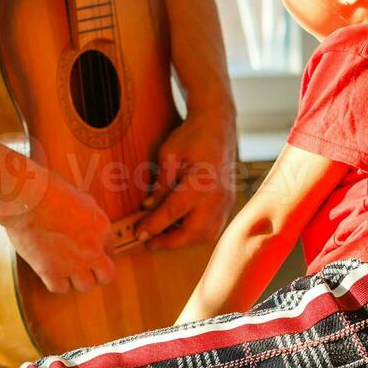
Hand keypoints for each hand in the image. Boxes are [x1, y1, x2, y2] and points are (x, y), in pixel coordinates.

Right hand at [4, 170, 116, 294]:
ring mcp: (73, 264)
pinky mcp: (51, 272)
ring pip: (86, 286)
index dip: (99, 249)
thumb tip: (85, 217)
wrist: (27, 200)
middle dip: (98, 272)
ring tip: (66, 268)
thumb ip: (87, 212)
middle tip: (85, 266)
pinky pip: (60, 288)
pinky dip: (55, 281)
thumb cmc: (49, 190)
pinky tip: (50, 270)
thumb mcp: (79, 196)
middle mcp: (92, 249)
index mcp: (101, 227)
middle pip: (107, 275)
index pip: (110, 248)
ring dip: (77, 279)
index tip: (88, 248)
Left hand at [136, 112, 236, 250]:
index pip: (173, 212)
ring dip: (183, 240)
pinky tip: (179, 227)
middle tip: (148, 241)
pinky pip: (214, 227)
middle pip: (193, 232)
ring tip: (162, 235)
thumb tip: (148, 208)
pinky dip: (196, 233)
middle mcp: (217, 196)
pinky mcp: (228, 203)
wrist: (218, 125)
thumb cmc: (192, 136)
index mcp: (201, 182)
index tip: (138, 234)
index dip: (154, 226)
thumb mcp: (168, 156)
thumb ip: (160, 185)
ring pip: (206, 235)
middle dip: (169, 241)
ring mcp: (226, 201)